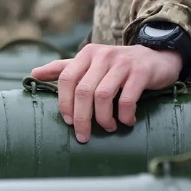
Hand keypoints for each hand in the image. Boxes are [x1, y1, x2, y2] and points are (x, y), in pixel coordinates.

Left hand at [30, 44, 181, 142]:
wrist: (156, 57)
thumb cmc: (117, 67)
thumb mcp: (90, 64)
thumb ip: (63, 69)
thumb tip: (34, 74)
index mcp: (87, 54)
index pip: (66, 79)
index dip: (64, 103)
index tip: (67, 122)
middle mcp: (102, 55)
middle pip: (83, 91)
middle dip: (81, 118)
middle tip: (84, 135)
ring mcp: (122, 63)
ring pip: (103, 96)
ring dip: (103, 118)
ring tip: (108, 127)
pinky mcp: (140, 72)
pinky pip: (127, 99)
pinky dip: (124, 115)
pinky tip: (126, 121)